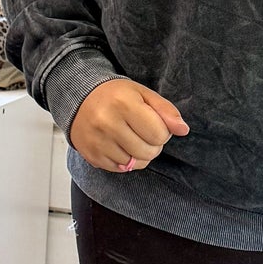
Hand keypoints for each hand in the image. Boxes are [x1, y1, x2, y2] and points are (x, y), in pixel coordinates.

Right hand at [68, 77, 188, 172]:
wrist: (79, 99)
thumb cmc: (116, 96)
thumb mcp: (143, 94)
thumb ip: (166, 111)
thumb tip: (183, 130)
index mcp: (123, 103)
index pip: (159, 134)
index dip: (163, 131)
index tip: (153, 123)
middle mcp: (107, 123)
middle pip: (148, 152)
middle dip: (152, 144)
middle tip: (142, 132)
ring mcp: (98, 141)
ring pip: (135, 163)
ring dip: (139, 154)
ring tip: (131, 138)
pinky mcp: (92, 155)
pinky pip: (120, 169)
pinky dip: (125, 161)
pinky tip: (119, 145)